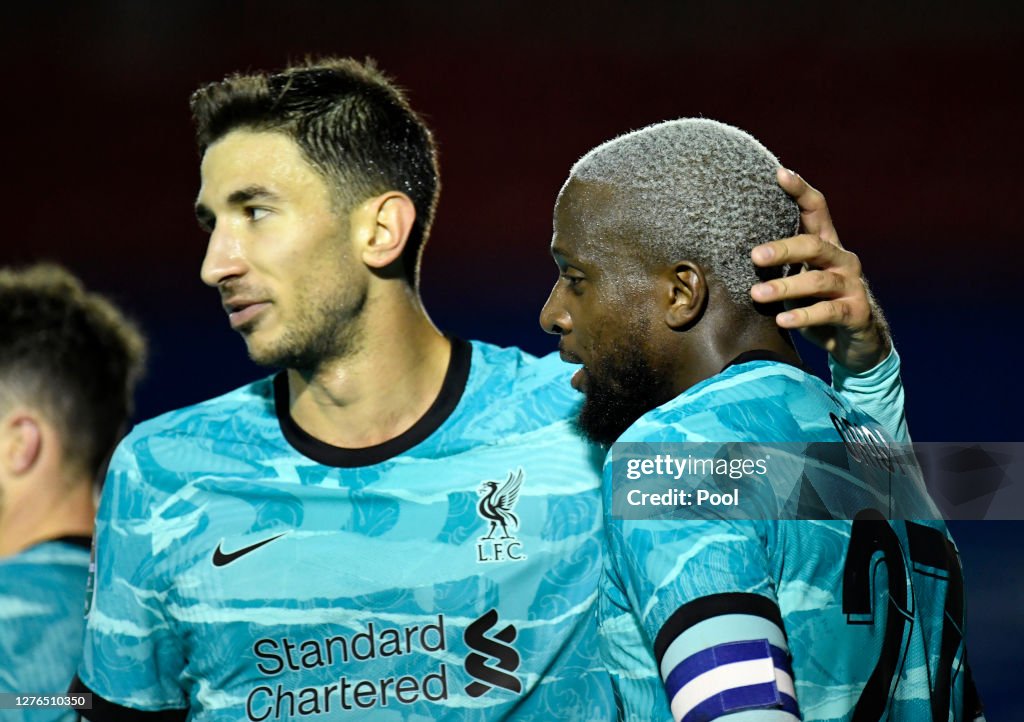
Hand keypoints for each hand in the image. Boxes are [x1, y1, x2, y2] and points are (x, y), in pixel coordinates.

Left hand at [750, 168, 890, 372]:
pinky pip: (828, 312)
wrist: (857, 341)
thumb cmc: (816, 303)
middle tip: (754, 256)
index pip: (816, 209)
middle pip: (813, 245)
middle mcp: (842, 259)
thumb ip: (778, 263)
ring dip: (785, 287)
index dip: (800, 190)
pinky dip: (803, 316)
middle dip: (783, 249)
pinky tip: (782, 320)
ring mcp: (851, 285)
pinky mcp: (856, 313)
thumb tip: (727, 248)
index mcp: (826, 244)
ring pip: (818, 280)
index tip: (778, 174)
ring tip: (757, 294)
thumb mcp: (798, 278)